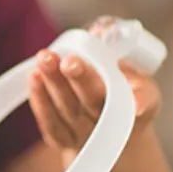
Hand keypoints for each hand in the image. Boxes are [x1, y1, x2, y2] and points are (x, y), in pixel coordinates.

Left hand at [28, 19, 161, 154]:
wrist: (116, 135)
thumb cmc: (128, 97)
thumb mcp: (139, 80)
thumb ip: (118, 55)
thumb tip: (98, 30)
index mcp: (135, 106)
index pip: (123, 97)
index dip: (115, 86)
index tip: (97, 70)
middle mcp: (108, 126)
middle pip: (91, 101)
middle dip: (78, 79)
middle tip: (67, 60)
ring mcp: (84, 135)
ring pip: (66, 110)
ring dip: (53, 84)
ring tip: (44, 59)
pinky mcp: (63, 141)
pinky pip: (49, 123)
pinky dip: (40, 100)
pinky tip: (33, 77)